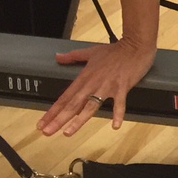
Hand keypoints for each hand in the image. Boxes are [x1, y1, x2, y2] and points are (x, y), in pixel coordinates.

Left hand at [38, 38, 156, 136]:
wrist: (135, 44)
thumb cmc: (115, 50)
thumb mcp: (91, 52)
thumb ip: (73, 56)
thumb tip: (58, 57)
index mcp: (85, 77)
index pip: (65, 97)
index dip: (53, 111)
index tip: (42, 123)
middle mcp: (93, 83)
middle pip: (73, 104)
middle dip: (59, 119)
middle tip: (47, 132)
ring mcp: (107, 86)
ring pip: (90, 106)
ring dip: (79, 120)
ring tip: (68, 132)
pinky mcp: (122, 87)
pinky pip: (119, 103)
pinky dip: (118, 114)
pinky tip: (115, 125)